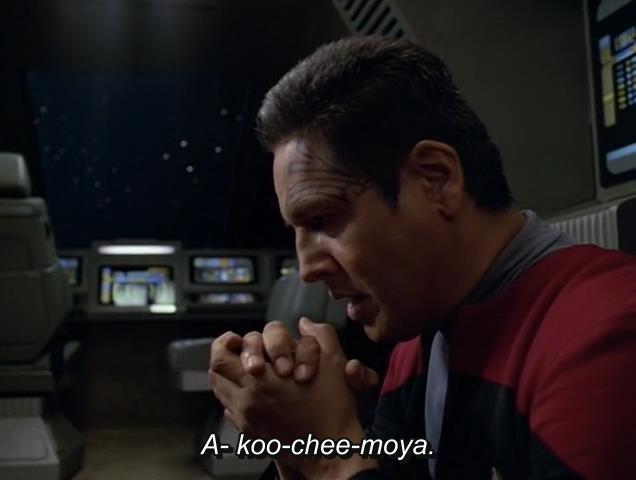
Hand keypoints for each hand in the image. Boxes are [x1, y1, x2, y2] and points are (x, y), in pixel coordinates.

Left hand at [209, 321, 377, 477]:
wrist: (332, 450)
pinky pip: (229, 408)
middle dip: (227, 355)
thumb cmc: (332, 410)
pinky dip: (236, 394)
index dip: (227, 342)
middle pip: (215, 371)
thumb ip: (320, 336)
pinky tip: (256, 391)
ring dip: (230, 374)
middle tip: (244, 351)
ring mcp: (246, 418)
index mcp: (262, 381)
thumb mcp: (334, 363)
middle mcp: (247, 400)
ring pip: (220, 388)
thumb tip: (305, 324)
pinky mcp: (251, 431)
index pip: (221, 356)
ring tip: (249, 369)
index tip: (239, 339)